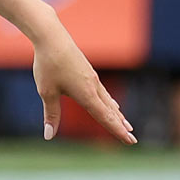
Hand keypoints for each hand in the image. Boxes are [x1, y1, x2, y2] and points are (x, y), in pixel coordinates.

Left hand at [31, 21, 135, 142]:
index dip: (117, 131)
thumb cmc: (48, 65)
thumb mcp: (46, 92)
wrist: (52, 38)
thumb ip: (51, 115)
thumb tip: (49, 136)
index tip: (130, 141)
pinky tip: (112, 103)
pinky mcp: (88, 71)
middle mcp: (94, 87)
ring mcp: (92, 78)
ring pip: (108, 101)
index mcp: (86, 95)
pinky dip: (109, 102)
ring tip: (126, 124)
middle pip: (110, 111)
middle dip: (120, 126)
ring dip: (117, 114)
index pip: (105, 118)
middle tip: (132, 139)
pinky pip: (103, 91)